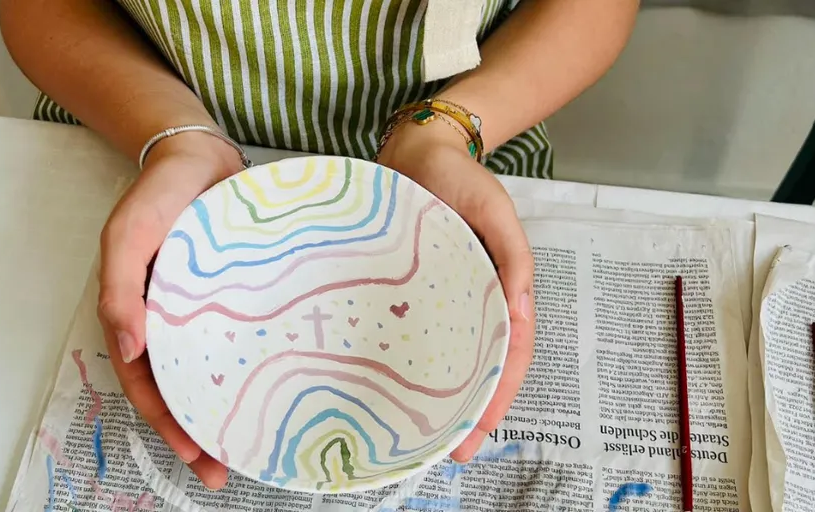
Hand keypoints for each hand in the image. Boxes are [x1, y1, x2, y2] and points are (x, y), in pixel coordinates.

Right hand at [97, 132, 240, 488]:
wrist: (199, 155)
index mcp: (136, 314)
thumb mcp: (127, 236)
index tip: (195, 455)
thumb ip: (120, 291)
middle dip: (194, 433)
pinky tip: (266, 388)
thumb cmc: (158, 195)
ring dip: (218, 409)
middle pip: (176, 388)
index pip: (147, 382)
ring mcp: (198, 312)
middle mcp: (167, 321)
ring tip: (246, 443)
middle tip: (222, 469)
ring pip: (204, 371)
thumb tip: (128, 350)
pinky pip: (233, 340)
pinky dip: (240, 369)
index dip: (166, 422)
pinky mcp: (230, 297)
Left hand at [377, 121, 535, 462]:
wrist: (419, 150)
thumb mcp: (496, 211)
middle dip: (471, 412)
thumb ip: (513, 256)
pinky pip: (417, 333)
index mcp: (502, 289)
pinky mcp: (411, 292)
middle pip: (481, 366)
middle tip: (451, 451)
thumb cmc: (461, 179)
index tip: (478, 432)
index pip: (511, 354)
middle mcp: (474, 301)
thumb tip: (521, 309)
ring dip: (444, 397)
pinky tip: (398, 388)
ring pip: (450, 356)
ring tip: (424, 435)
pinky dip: (415, 365)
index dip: (499, 396)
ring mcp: (442, 299)